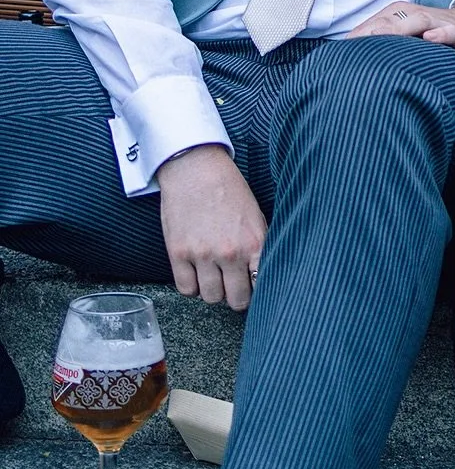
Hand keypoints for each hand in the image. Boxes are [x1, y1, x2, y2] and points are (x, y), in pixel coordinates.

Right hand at [157, 145, 267, 310]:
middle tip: (233, 284)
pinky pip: (187, 290)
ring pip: (211, 298)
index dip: (258, 291)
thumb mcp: (255, 214)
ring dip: (213, 290)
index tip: (253, 288)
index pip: (261, 286)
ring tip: (214, 273)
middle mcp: (229, 253)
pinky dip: (193, 285)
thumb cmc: (228, 189)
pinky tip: (197, 272)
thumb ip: (258, 245)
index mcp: (254, 242)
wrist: (196, 168)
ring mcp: (202, 255)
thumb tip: (261, 274)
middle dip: (236, 295)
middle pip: (236, 300)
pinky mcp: (178, 255)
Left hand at [347, 0, 454, 62]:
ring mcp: (437, 22)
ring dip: (399, 29)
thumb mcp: (404, 39)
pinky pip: (449, 31)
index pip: (372, 25)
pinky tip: (431, 38)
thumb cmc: (430, 36)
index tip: (337, 55)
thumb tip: (345, 64)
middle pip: (390, 20)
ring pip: (417, 21)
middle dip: (371, 32)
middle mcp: (414, 15)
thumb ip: (380, 46)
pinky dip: (440, 33)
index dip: (356, 38)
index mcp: (398, 15)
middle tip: (353, 46)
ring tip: (380, 38)